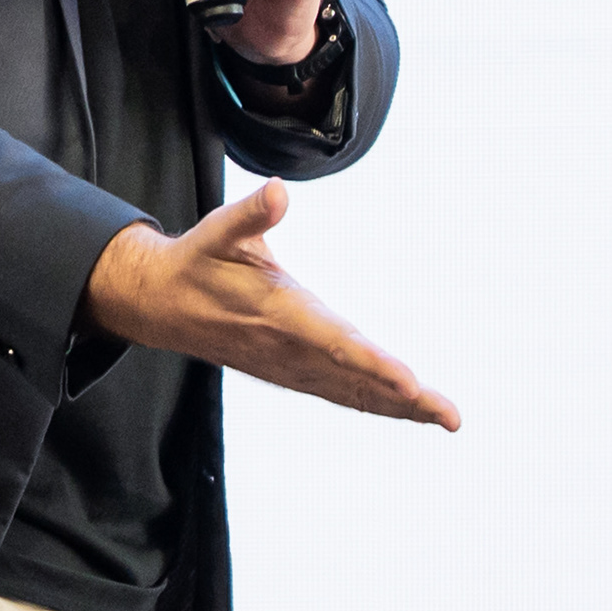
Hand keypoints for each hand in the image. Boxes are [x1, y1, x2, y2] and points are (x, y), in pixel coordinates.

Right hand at [81, 182, 458, 429]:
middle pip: (356, 380)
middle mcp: (289, 348)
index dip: (373, 364)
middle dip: (405, 400)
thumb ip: (250, 213)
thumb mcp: (217, 230)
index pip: (335, 342)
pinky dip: (375, 405)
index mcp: (279, 313)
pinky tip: (406, 412)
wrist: (161, 305)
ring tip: (445, 419)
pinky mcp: (291, 372)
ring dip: (399, 410)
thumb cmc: (197, 262)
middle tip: (450, 416)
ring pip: (352, 394)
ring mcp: (290, 367)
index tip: (410, 382)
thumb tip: (277, 191)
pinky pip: (340, 394)